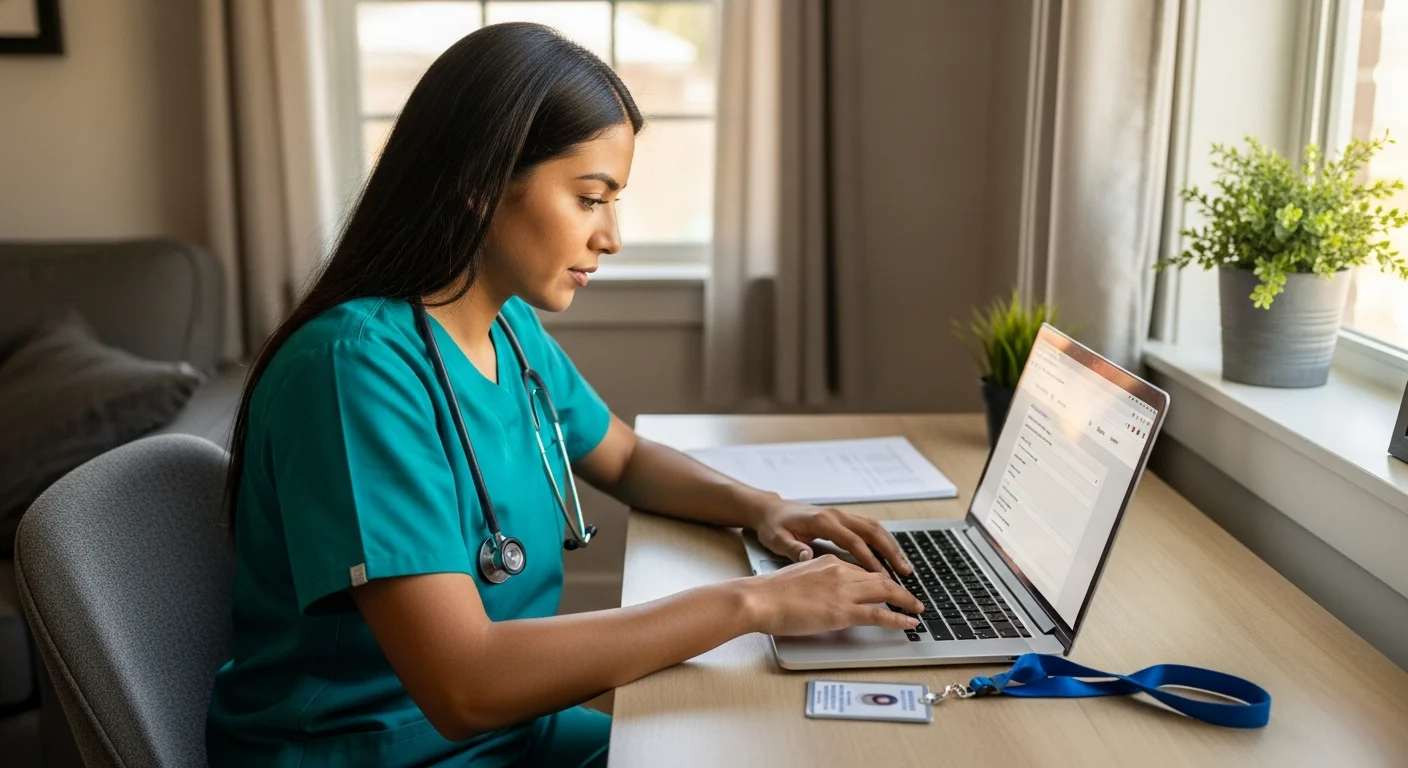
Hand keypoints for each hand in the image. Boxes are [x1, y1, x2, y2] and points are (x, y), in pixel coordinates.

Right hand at [735, 555, 922, 635]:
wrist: (758, 598)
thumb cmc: (769, 592)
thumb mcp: (797, 577)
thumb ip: (815, 581)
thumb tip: (822, 594)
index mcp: (828, 560)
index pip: (861, 569)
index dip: (878, 580)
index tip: (887, 587)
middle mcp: (840, 570)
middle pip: (880, 577)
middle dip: (899, 588)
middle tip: (911, 598)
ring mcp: (843, 590)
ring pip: (885, 592)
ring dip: (905, 601)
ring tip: (916, 609)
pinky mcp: (842, 611)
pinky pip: (879, 614)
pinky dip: (898, 619)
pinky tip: (908, 623)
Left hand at [750, 498, 912, 576]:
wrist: (769, 509)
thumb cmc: (772, 526)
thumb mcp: (776, 539)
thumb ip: (792, 548)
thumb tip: (808, 555)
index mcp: (822, 522)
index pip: (853, 542)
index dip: (870, 559)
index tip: (884, 577)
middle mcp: (836, 515)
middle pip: (871, 531)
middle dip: (891, 552)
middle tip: (905, 572)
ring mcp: (840, 515)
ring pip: (874, 528)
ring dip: (891, 545)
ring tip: (904, 565)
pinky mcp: (841, 518)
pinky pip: (867, 527)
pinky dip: (882, 540)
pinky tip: (890, 554)